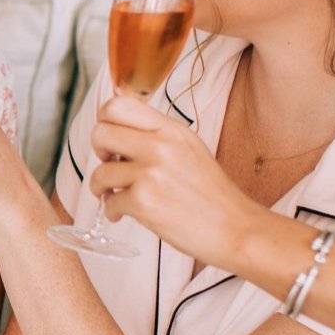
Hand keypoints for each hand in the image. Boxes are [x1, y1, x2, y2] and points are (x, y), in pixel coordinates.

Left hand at [89, 94, 270, 269]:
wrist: (236, 229)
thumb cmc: (213, 195)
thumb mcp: (190, 150)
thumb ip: (158, 136)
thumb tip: (119, 130)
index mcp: (172, 130)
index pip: (118, 105)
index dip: (105, 121)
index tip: (111, 139)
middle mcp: (160, 146)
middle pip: (101, 132)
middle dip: (98, 152)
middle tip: (109, 165)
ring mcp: (151, 173)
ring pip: (100, 171)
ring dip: (100, 187)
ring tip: (112, 195)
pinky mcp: (144, 202)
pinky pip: (109, 201)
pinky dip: (111, 210)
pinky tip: (123, 214)